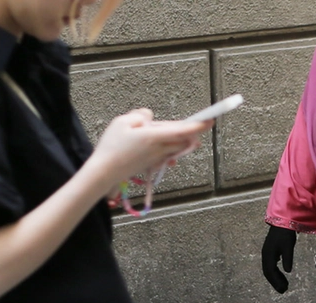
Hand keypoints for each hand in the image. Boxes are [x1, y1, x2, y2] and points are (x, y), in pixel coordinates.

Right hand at [90, 109, 211, 188]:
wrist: (105, 172)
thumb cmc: (111, 146)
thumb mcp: (122, 122)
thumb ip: (140, 116)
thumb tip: (150, 117)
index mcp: (154, 137)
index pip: (182, 130)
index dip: (198, 125)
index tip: (210, 120)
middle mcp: (160, 149)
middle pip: (183, 139)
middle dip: (189, 132)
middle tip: (194, 124)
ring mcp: (157, 158)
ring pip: (176, 147)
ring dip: (179, 140)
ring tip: (173, 134)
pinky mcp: (152, 164)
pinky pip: (167, 155)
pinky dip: (169, 149)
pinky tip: (162, 147)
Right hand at [262, 226, 296, 292]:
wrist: (282, 222)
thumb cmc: (286, 234)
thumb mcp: (288, 247)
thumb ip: (287, 258)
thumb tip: (288, 271)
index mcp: (268, 254)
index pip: (269, 271)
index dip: (275, 281)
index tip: (283, 289)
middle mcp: (265, 255)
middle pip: (268, 272)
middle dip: (275, 282)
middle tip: (284, 290)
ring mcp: (267, 253)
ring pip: (269, 269)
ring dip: (276, 278)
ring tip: (284, 285)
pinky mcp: (271, 252)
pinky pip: (271, 265)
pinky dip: (276, 272)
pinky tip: (282, 275)